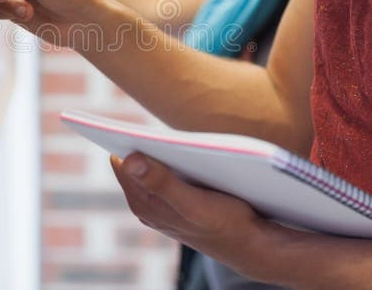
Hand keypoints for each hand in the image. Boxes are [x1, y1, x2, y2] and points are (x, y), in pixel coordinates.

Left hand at [111, 152, 275, 280]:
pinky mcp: (176, 201)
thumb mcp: (195, 204)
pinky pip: (167, 172)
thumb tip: (129, 160)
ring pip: (153, 166)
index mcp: (143, 203)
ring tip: (184, 146)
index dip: (130, 141)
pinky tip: (195, 159)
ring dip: (165, 153)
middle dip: (150, 146)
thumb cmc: (226, 224)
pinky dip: (177, 163)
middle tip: (171, 136)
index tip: (145, 127)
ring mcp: (160, 203)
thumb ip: (162, 183)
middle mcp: (146, 203)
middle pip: (135, 162)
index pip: (121, 161)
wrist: (251, 244)